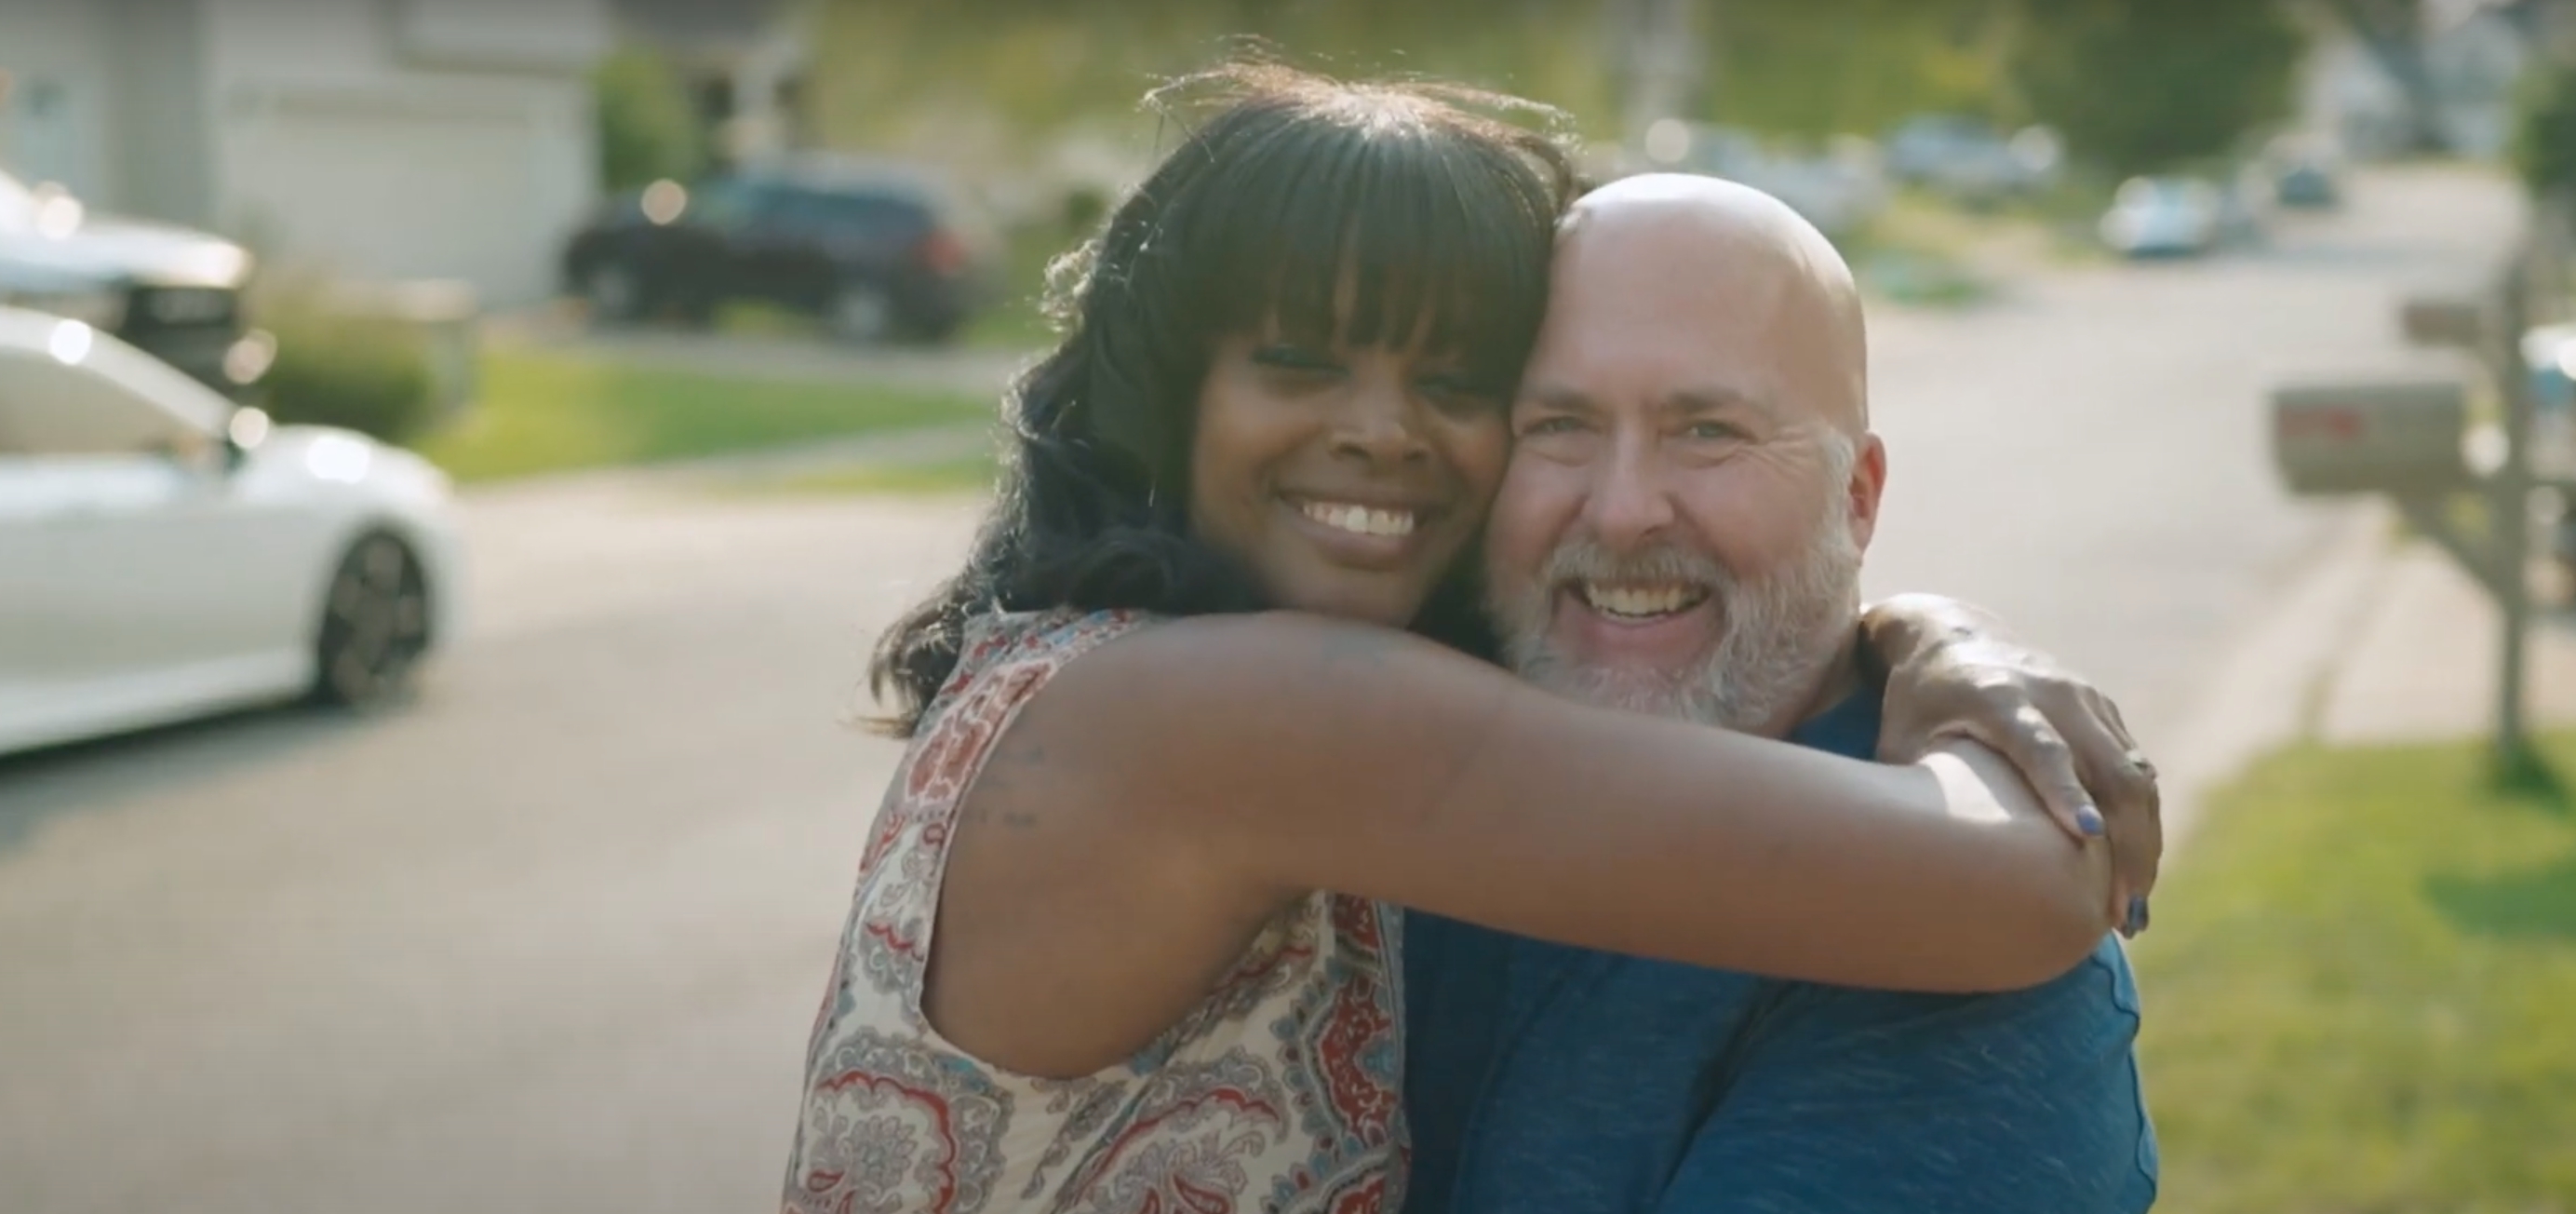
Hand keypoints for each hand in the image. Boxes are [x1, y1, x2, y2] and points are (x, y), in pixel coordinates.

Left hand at [1860, 594, 2160, 936]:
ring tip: (2132, 913)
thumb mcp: (1899, 739)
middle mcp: (2054, 694)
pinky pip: (2138, 773)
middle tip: (2120, 915)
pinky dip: (2143, 825)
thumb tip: (1909, 867)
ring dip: (2143, 845)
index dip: (2064, 791)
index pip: (2042, 747)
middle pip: (2110, 771)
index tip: (2087, 836)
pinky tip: (2136, 875)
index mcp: (1998, 696)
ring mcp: (2087, 701)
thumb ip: (1910, 792)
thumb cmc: (1917, 702)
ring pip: (2136, 778)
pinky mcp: (2105, 713)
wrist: (1953, 634)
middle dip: (2125, 845)